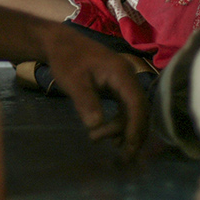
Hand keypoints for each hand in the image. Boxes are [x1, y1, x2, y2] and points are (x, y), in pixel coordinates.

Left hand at [38, 24, 149, 156]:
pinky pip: (125, 108)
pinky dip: (118, 123)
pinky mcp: (117, 88)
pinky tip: (105, 134)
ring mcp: (124, 82)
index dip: (136, 126)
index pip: (137, 102)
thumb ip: (85, 102)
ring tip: (95, 139)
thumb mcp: (73, 81)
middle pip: (139, 110)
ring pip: (132, 111)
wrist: (60, 43)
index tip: (129, 147)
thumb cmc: (67, 59)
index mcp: (121, 73)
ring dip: (120, 129)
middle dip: (132, 133)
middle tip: (121, 156)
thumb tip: (96, 126)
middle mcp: (128, 77)